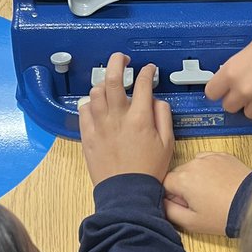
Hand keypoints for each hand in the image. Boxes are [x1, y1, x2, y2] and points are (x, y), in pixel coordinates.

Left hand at [78, 52, 173, 185]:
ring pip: (95, 92)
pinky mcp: (87, 136)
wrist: (126, 193)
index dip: (147, 71)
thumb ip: (163, 116)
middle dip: (117, 61)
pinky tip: (97, 106)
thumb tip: (156, 99)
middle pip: (113, 78)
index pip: (143, 83)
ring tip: (110, 86)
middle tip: (121, 58)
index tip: (149, 69)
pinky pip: (83, 110)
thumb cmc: (150, 169)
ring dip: (103, 84)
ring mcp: (100, 126)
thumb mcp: (167, 143)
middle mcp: (118, 117)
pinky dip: (90, 103)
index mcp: (140, 118)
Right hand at [163, 152, 251, 234]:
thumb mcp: (191, 222)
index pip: (165, 183)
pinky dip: (210, 169)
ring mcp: (210, 157)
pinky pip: (209, 160)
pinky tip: (219, 183)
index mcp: (183, 179)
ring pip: (193, 165)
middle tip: (199, 202)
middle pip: (179, 173)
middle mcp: (194, 163)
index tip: (183, 204)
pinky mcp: (224, 156)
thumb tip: (161, 202)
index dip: (171, 195)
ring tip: (211, 192)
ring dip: (196, 176)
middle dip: (184, 186)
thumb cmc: (222, 216)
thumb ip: (169, 211)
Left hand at [205, 9, 251, 117]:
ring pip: (251, 113)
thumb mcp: (249, 48)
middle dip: (237, 98)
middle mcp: (245, 90)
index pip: (212, 93)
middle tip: (248, 86)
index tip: (225, 86)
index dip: (220, 89)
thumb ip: (239, 68)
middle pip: (229, 107)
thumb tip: (235, 80)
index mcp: (231, 71)